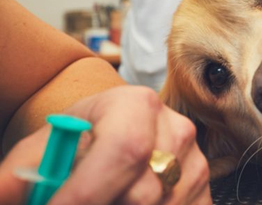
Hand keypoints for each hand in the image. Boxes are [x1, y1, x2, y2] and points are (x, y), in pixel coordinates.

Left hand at [0, 86, 210, 204]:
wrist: (112, 131)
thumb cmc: (79, 139)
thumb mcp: (45, 147)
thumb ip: (23, 171)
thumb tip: (8, 194)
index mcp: (136, 105)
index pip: (123, 150)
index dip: (86, 192)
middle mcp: (175, 130)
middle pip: (142, 193)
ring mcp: (195, 162)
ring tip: (101, 199)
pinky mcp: (203, 189)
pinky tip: (122, 204)